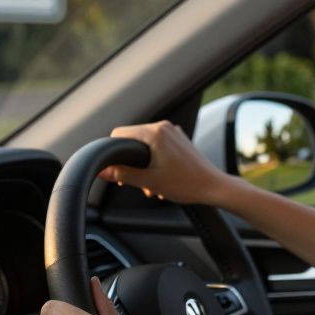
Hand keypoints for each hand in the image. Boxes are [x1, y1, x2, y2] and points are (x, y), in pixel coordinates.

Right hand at [100, 120, 234, 206]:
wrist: (213, 187)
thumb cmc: (186, 184)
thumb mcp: (148, 181)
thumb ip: (121, 174)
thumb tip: (102, 171)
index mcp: (155, 132)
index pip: (119, 134)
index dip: (113, 153)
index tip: (117, 171)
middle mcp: (164, 127)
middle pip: (132, 140)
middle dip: (131, 162)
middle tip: (137, 182)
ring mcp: (173, 132)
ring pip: (145, 145)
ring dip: (143, 165)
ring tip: (152, 185)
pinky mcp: (179, 139)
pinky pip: (158, 146)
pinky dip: (154, 161)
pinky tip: (161, 178)